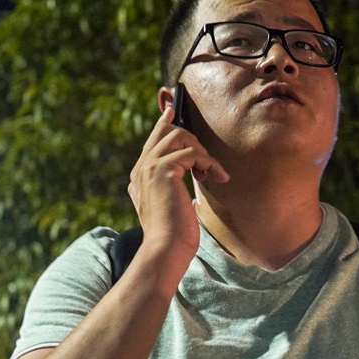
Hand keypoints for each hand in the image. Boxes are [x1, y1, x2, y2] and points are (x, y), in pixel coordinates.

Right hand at [128, 103, 228, 276]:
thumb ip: (168, 186)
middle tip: (207, 159)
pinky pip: (191, 153)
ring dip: (202, 152)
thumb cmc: (173, 234)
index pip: (153, 140)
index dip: (164, 123)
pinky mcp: (163, 171)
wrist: (166, 248)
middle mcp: (141, 168)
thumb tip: (182, 173)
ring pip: (179, 137)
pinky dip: (209, 162)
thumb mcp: (170, 205)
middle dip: (190, 136)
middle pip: (166, 132)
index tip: (172, 109)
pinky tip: (218, 176)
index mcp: (140, 176)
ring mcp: (150, 167)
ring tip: (211, 173)